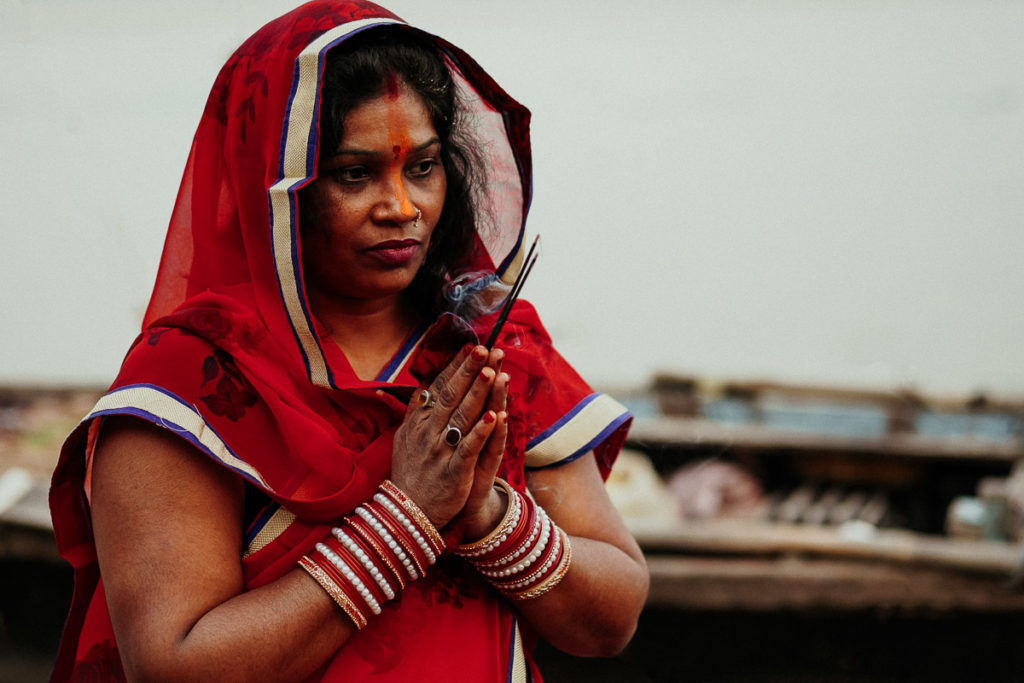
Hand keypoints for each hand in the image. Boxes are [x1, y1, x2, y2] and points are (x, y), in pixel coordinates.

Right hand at [389, 344, 506, 528]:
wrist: (409, 513)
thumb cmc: (411, 473)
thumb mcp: (404, 438)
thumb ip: (415, 411)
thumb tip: (423, 384)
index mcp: (418, 422)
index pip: (439, 387)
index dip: (455, 366)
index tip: (469, 345)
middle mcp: (428, 433)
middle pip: (451, 395)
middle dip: (468, 371)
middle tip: (484, 349)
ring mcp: (441, 452)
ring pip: (462, 417)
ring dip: (478, 393)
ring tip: (491, 372)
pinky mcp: (454, 471)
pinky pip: (470, 448)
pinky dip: (482, 432)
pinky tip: (495, 417)